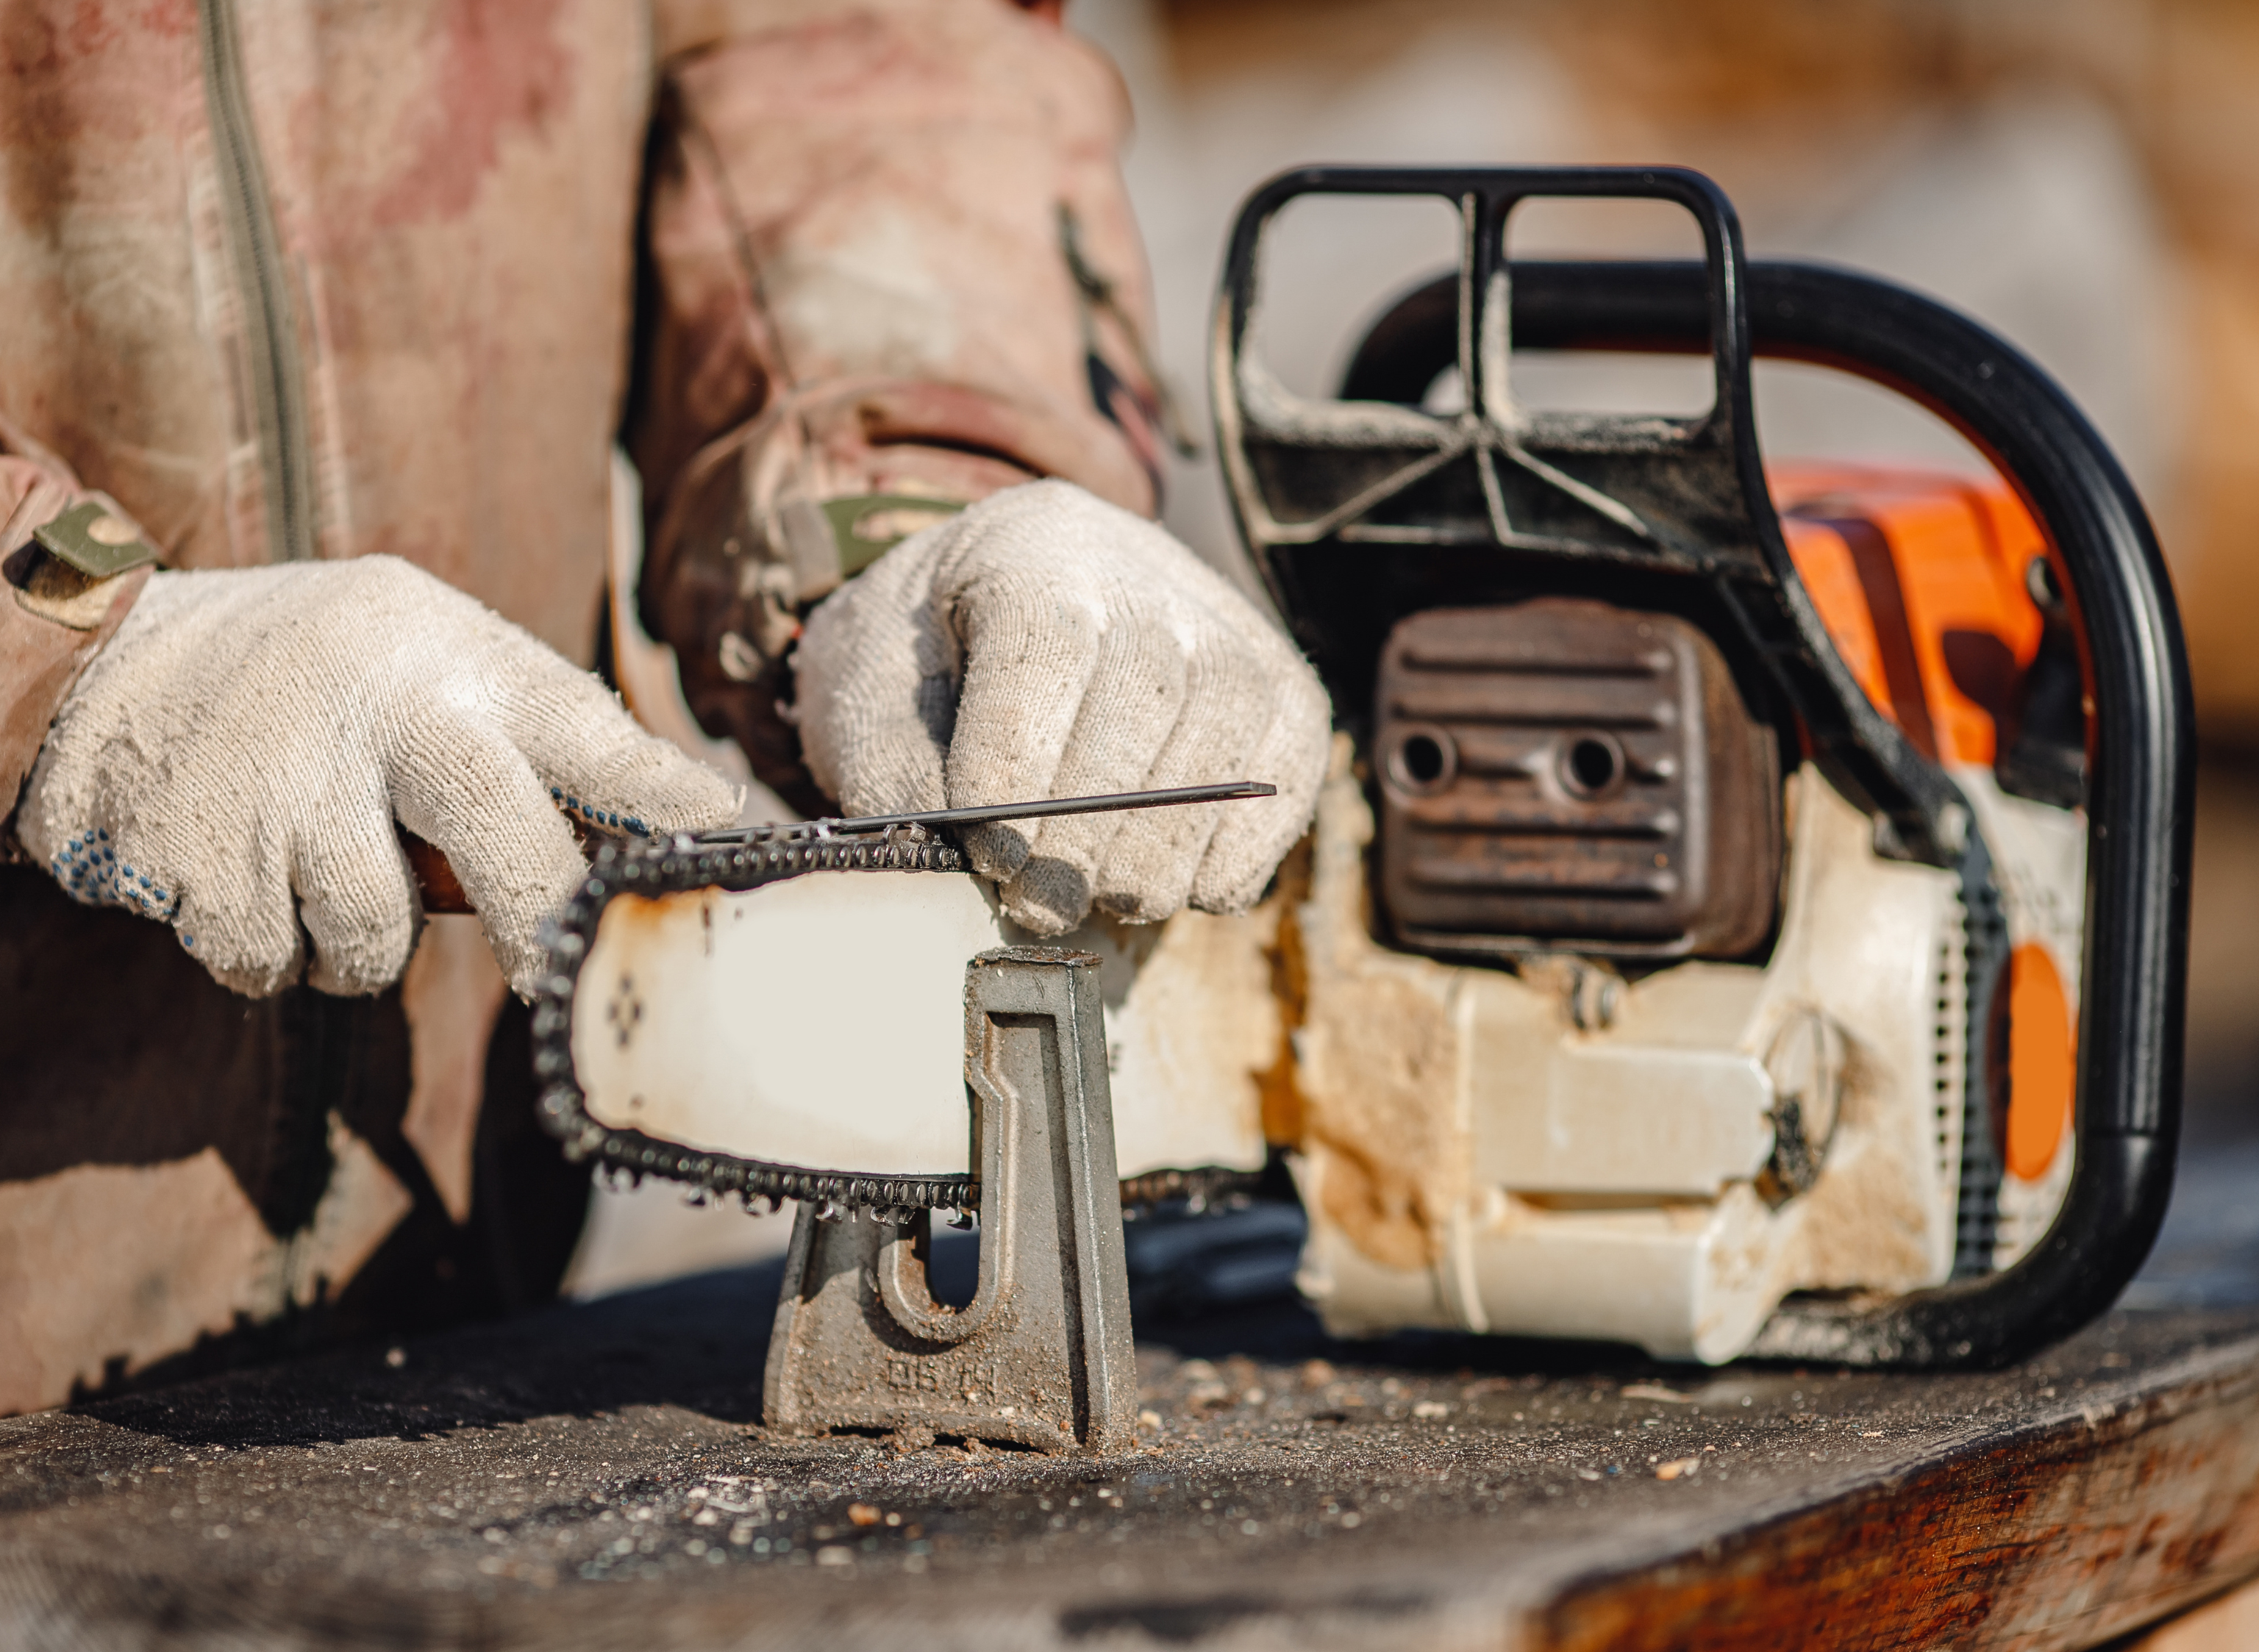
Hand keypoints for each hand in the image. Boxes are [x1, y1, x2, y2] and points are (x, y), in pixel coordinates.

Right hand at [17, 557, 736, 996]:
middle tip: (563, 973)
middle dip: (544, 920)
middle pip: (500, 838)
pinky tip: (245, 876)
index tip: (724, 828)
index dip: (653, 785)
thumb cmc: (314, 673)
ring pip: (372, 936)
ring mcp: (280, 788)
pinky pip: (269, 963)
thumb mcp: (422, 647)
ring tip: (327, 868)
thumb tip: (668, 821)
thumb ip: (525, 727)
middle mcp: (373, 712)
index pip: (576, 722)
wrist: (99, 664)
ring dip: (361, 942)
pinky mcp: (196, 862)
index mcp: (442, 655)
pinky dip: (269, 949)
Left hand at [793, 480, 1330, 932]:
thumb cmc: (920, 665)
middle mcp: (1137, 564)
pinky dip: (1243, 842)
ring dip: (1169, 839)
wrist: (979, 621)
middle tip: (1041, 904)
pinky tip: (1184, 889)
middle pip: (1150, 682)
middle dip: (1094, 822)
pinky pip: (1287, 761)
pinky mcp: (1274, 683)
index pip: (1047, 641)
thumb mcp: (870, 702)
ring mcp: (1221, 620)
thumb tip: (967, 860)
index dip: (1022, 761)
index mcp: (1026, 544)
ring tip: (1106, 901)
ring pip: (1228, 717)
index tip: (990, 853)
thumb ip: (902, 773)